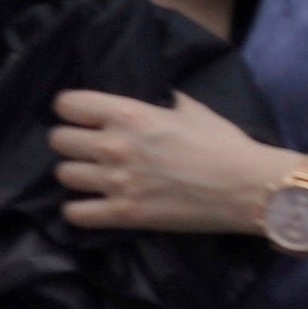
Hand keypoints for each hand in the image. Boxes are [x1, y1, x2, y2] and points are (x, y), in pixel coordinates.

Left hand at [53, 87, 282, 235]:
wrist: (249, 188)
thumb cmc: (225, 144)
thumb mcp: (191, 109)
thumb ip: (163, 101)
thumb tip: (156, 94)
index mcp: (129, 114)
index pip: (67, 104)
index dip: (71, 110)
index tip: (80, 117)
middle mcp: (115, 144)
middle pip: (58, 140)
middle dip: (71, 143)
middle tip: (88, 150)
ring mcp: (117, 181)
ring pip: (63, 175)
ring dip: (76, 176)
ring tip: (92, 178)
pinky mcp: (125, 214)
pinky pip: (76, 214)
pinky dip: (78, 211)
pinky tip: (90, 206)